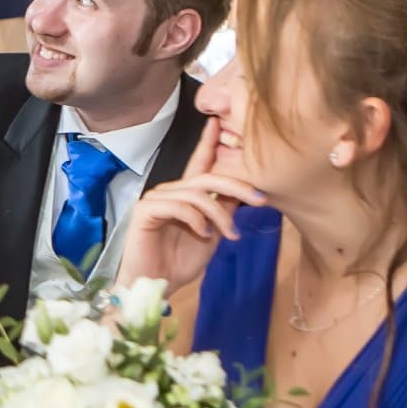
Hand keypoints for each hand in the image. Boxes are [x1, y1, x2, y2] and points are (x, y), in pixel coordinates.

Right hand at [119, 120, 265, 293]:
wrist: (155, 286)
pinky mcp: (146, 210)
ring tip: (230, 235)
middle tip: (260, 199)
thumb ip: (224, 213)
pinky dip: (196, 219)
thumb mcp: (213, 235)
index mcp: (185, 196)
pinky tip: (203, 233)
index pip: (199, 163)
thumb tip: (244, 194)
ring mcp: (157, 199)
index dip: (208, 142)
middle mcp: (170, 192)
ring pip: (197, 194)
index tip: (218, 122)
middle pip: (206, 176)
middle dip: (237, 185)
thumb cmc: (179, 263)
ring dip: (220, 214)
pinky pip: (179, 206)